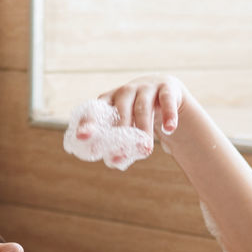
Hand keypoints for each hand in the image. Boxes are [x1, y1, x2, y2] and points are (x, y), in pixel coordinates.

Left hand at [74, 76, 190, 151]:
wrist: (164, 92)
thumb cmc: (137, 113)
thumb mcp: (125, 121)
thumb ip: (118, 138)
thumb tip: (113, 162)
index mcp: (110, 99)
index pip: (96, 109)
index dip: (89, 122)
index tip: (82, 137)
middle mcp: (126, 91)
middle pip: (121, 111)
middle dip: (121, 134)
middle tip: (119, 156)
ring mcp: (146, 88)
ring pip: (143, 109)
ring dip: (143, 129)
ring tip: (145, 151)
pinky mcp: (167, 89)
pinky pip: (167, 102)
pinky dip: (169, 115)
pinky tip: (169, 129)